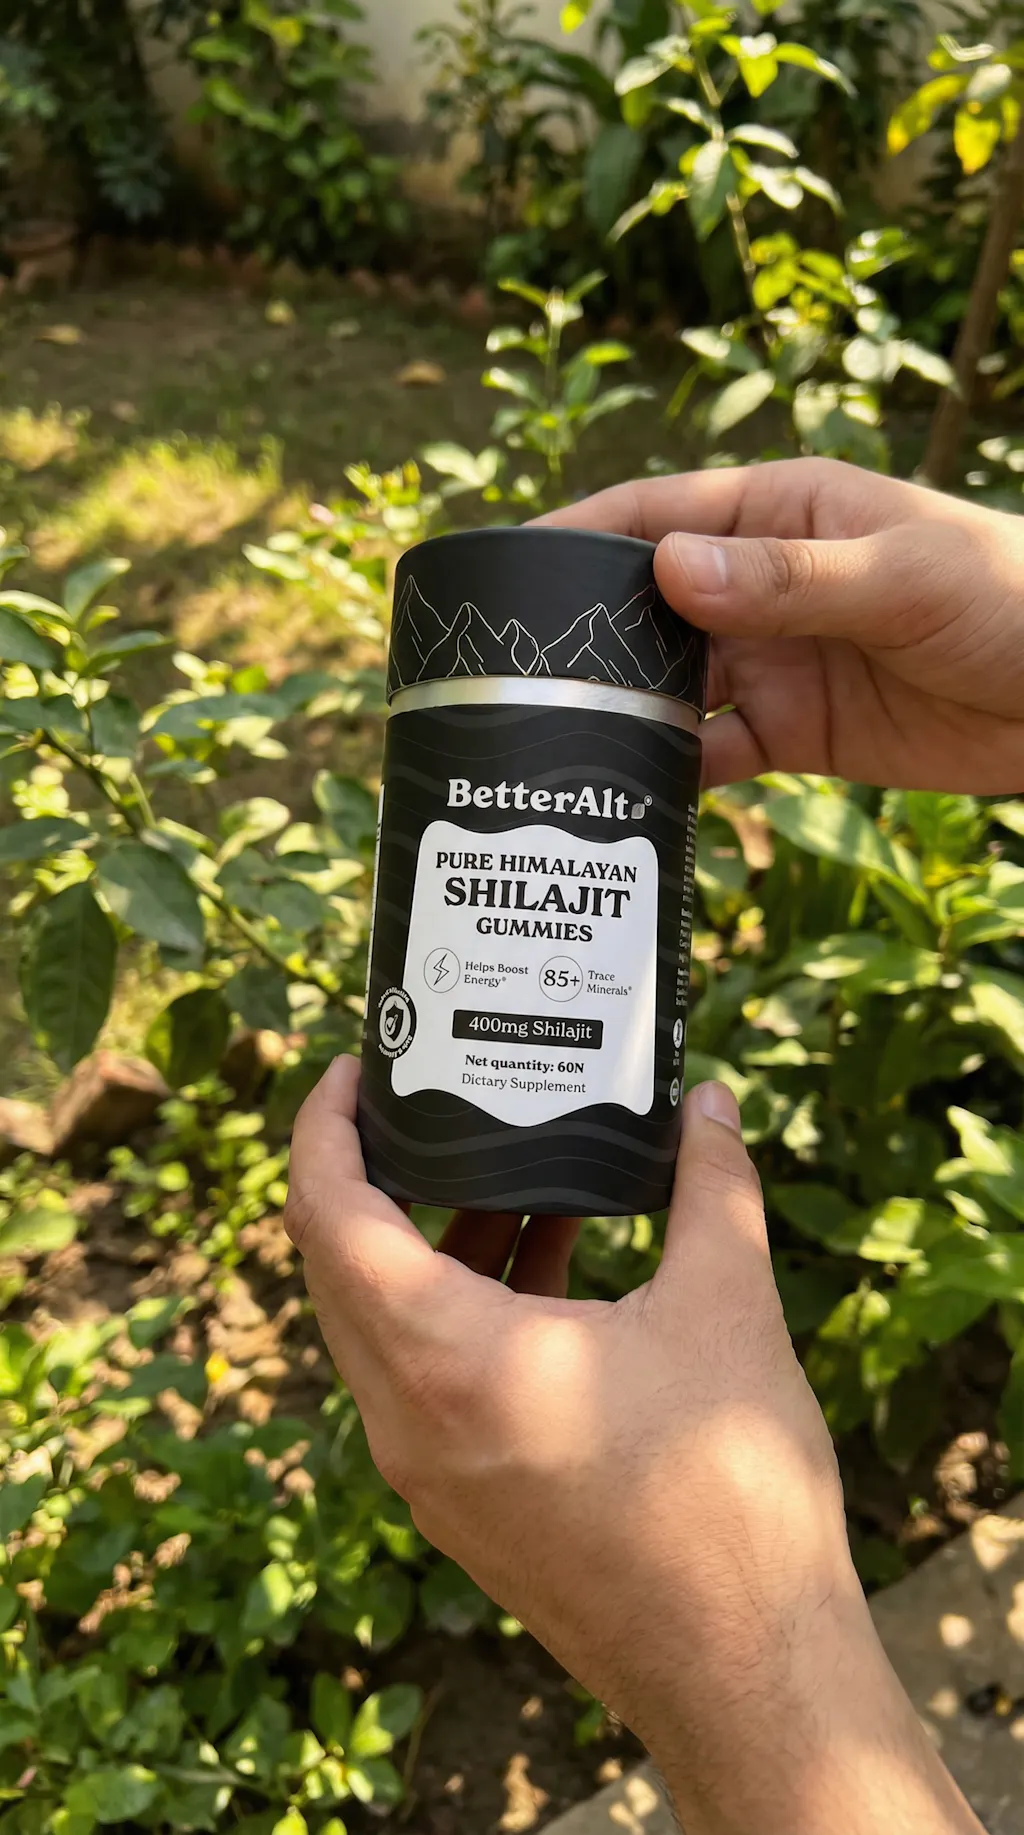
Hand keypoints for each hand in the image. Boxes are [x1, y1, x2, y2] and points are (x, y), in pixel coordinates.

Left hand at [286, 1058, 981, 1834]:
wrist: (746, 1671)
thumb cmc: (728, 1498)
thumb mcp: (728, 1312)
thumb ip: (712, 1189)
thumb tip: (709, 1104)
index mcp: (445, 1362)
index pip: (330, 1219)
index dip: (325, 1130)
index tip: (356, 1069)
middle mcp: (407, 1422)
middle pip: (342, 1269)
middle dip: (375, 1176)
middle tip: (424, 1104)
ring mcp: (427, 1475)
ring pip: (386, 1329)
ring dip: (432, 1246)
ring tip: (511, 1178)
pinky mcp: (463, 1505)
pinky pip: (426, 1380)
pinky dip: (463, 1311)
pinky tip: (552, 1269)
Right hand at [539, 459, 1023, 793]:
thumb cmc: (1007, 596)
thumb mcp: (900, 576)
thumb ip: (788, 579)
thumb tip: (668, 571)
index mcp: (777, 514)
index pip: (653, 516)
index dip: (574, 540)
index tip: (498, 575)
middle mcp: (760, 584)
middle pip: (646, 610)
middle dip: (581, 642)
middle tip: (500, 687)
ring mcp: (772, 661)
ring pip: (670, 688)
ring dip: (620, 715)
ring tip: (549, 750)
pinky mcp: (794, 732)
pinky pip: (714, 753)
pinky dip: (673, 775)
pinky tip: (631, 797)